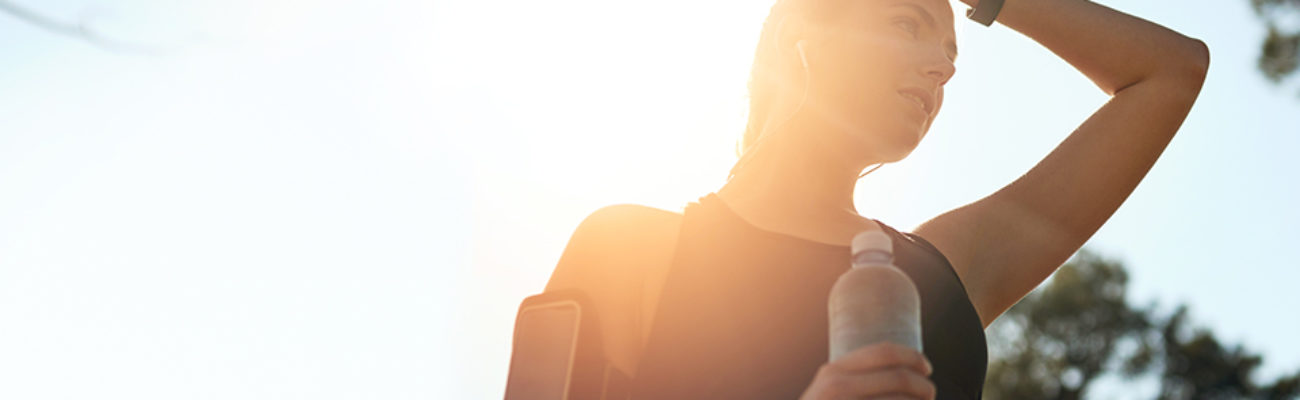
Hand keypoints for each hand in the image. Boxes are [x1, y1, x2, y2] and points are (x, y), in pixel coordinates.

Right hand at [799, 342, 934, 399]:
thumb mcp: (830, 393)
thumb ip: (854, 380)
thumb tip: (905, 373)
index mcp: (833, 372)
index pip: (884, 352)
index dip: (913, 357)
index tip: (926, 369)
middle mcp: (837, 387)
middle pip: (899, 378)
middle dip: (924, 387)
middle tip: (930, 395)